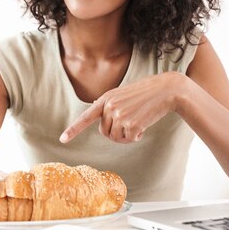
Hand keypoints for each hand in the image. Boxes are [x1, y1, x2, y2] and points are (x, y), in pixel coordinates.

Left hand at [60, 73, 183, 143]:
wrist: (166, 90)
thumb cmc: (146, 93)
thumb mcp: (123, 94)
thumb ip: (109, 103)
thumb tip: (96, 110)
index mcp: (106, 98)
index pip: (86, 117)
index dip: (73, 129)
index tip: (63, 139)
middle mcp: (110, 106)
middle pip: (105, 132)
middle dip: (116, 132)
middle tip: (130, 122)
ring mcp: (120, 115)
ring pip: (116, 138)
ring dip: (127, 135)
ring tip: (138, 121)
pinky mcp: (131, 124)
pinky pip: (129, 140)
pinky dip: (136, 137)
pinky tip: (144, 125)